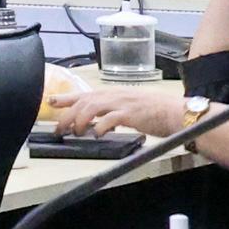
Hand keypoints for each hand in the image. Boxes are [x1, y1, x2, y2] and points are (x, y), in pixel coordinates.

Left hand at [51, 80, 188, 140]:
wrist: (176, 112)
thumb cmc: (156, 111)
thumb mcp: (129, 108)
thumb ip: (113, 113)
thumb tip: (100, 124)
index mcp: (114, 94)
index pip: (85, 94)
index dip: (66, 97)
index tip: (51, 101)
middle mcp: (115, 96)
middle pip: (83, 102)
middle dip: (67, 115)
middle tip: (59, 129)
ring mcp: (122, 103)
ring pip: (91, 108)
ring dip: (80, 121)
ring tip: (76, 132)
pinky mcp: (130, 114)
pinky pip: (109, 119)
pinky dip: (99, 127)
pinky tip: (96, 134)